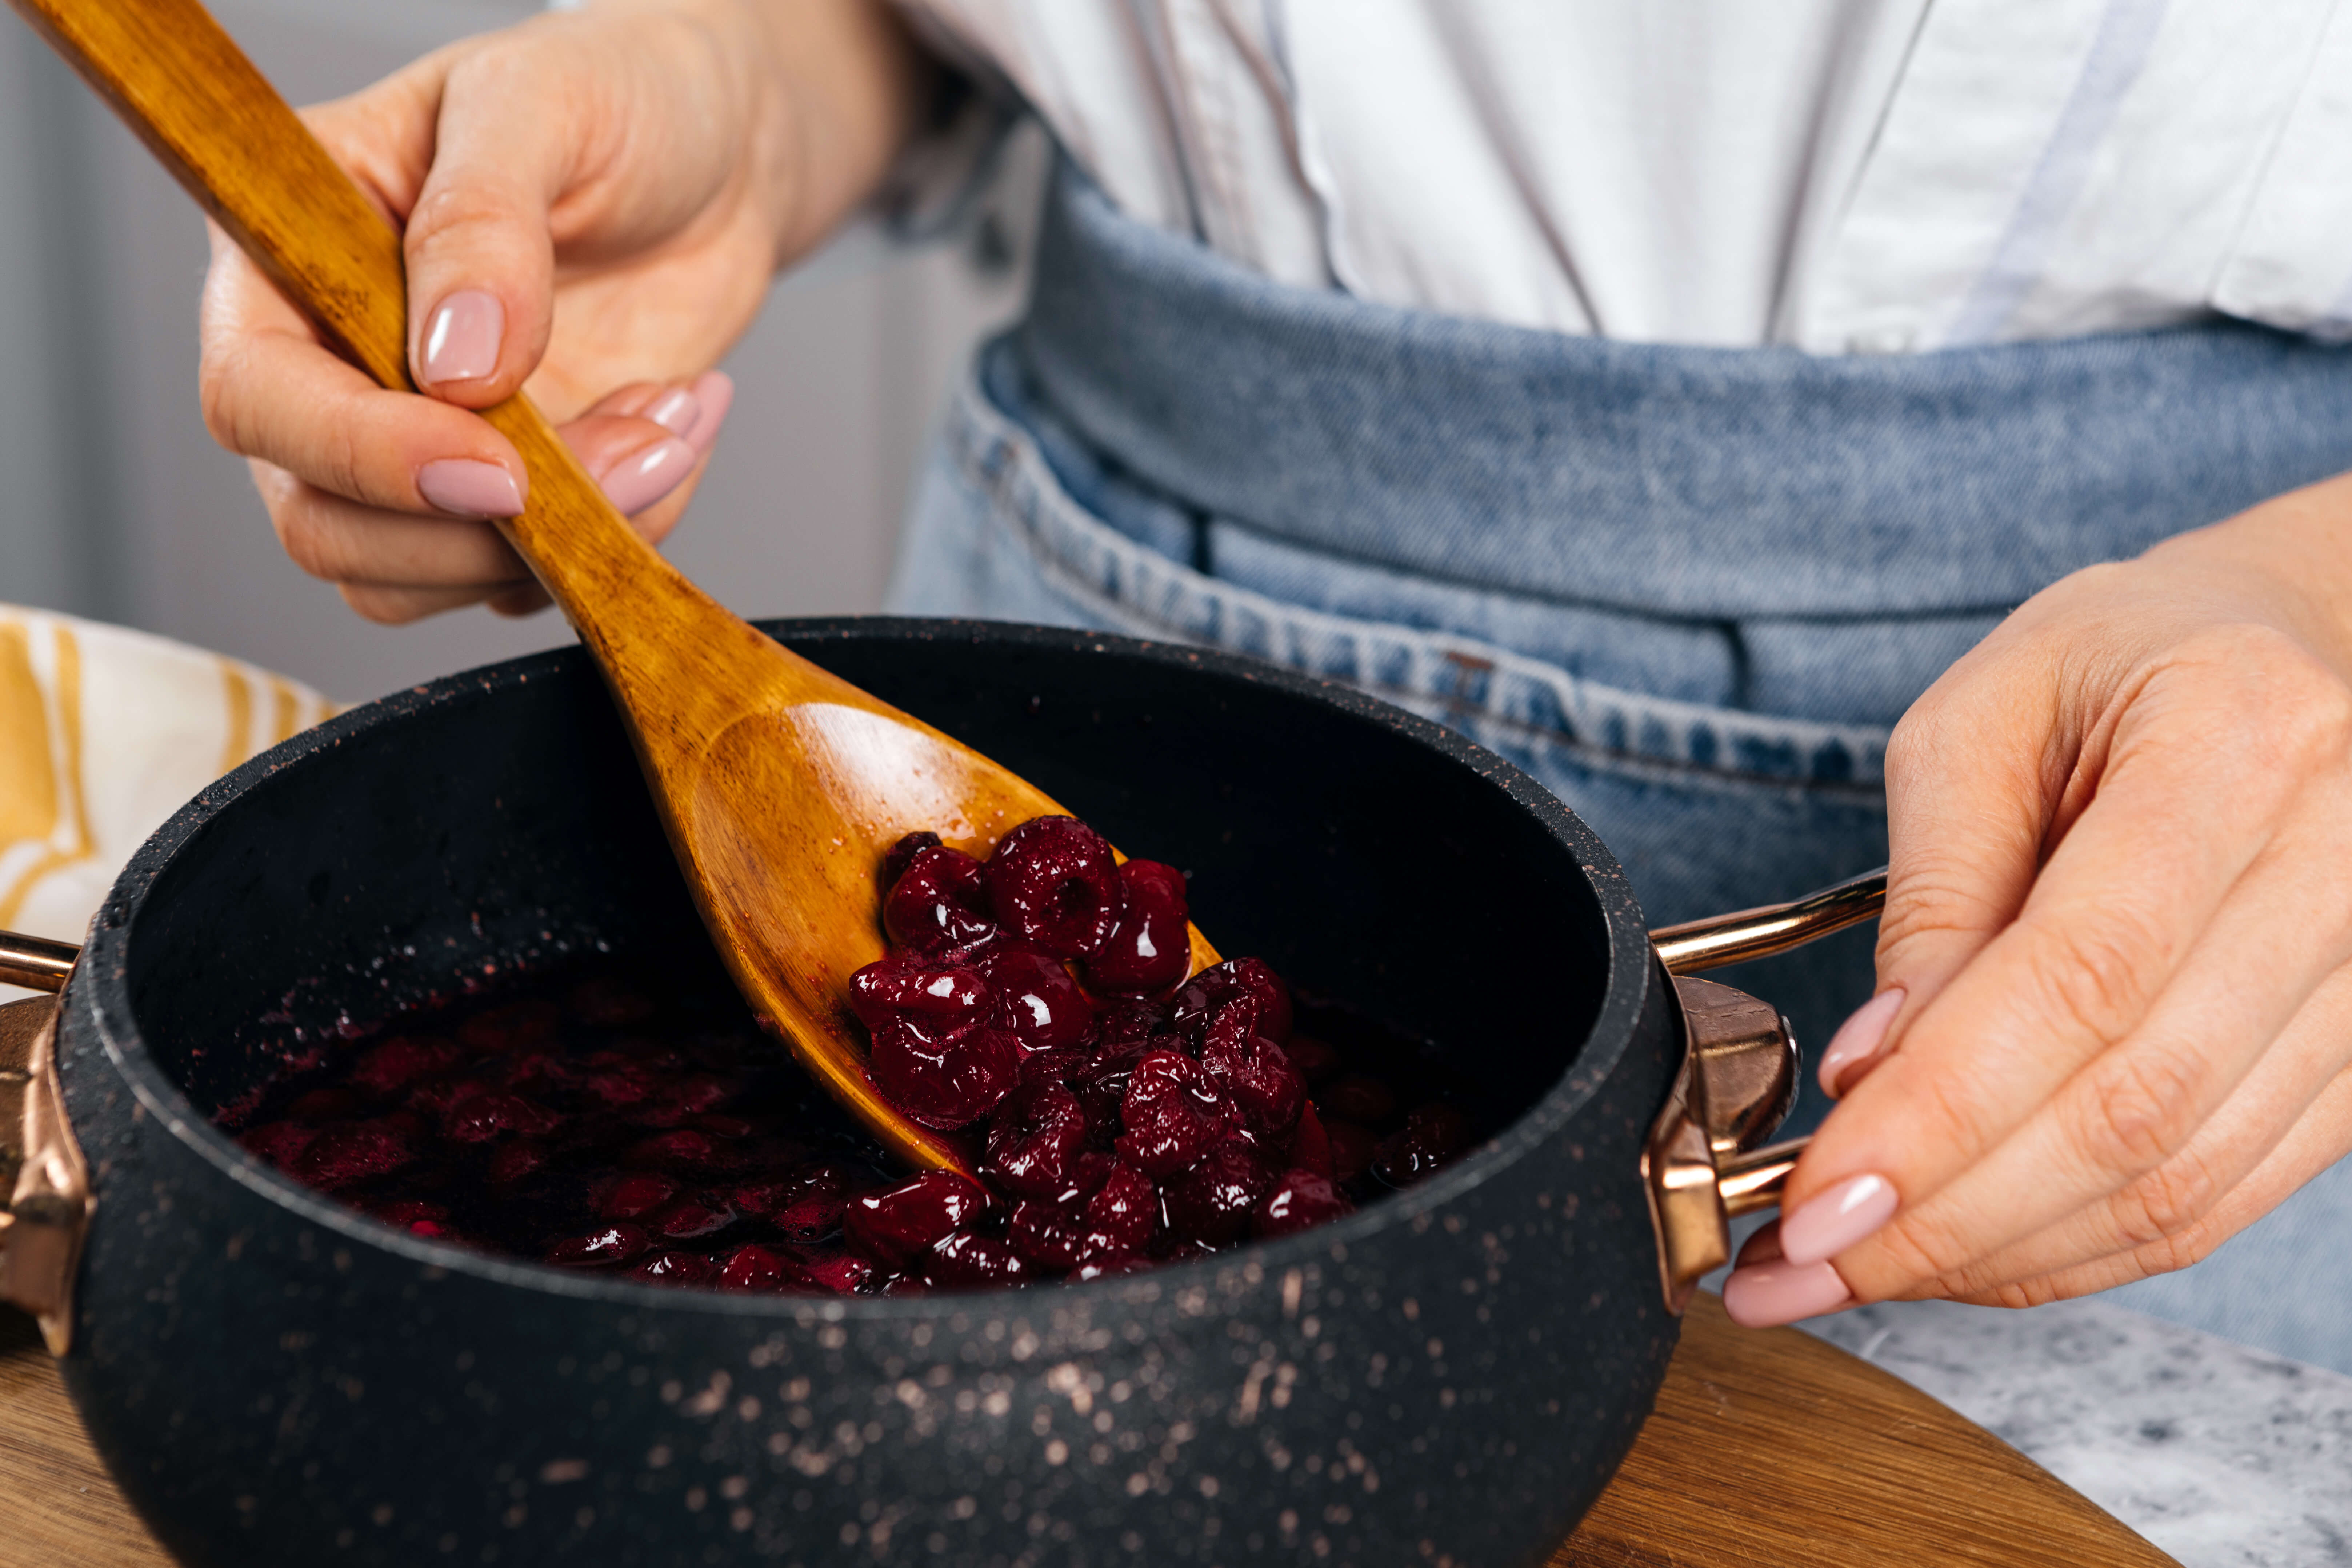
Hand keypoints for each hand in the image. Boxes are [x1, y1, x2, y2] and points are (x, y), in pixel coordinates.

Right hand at [196, 0, 933, 621]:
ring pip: (427, 578)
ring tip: (673, 420)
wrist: (713, 154)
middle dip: (480, 528)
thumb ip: (481, 221)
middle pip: (326, 527)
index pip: (258, 399)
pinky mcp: (509, 495)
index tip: (492, 464)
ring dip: (569, 535)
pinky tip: (679, 424)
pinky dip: (629, 526)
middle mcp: (330, 369)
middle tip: (632, 449)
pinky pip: (539, 575)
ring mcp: (418, 444)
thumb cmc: (611, 97)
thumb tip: (450, 364)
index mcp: (287, 255)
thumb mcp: (541, 104)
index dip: (363, 455)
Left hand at [1724, 473, 2351, 1324]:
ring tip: (1855, 1269)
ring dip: (2001, 1253)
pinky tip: (1968, 1246)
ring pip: (2179, 1179)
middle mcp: (2347, 862)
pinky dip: (2079, 1243)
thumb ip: (1933, 895)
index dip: (1940, 1115)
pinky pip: (2221, 1192)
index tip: (1815, 1201)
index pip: (2078, 982)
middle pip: (2131, 1106)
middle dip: (1946, 1216)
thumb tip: (1870, 1070)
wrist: (2284, 648)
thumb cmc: (2122, 661)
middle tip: (1799, 1264)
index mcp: (2240, 743)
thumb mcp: (1979, 720)